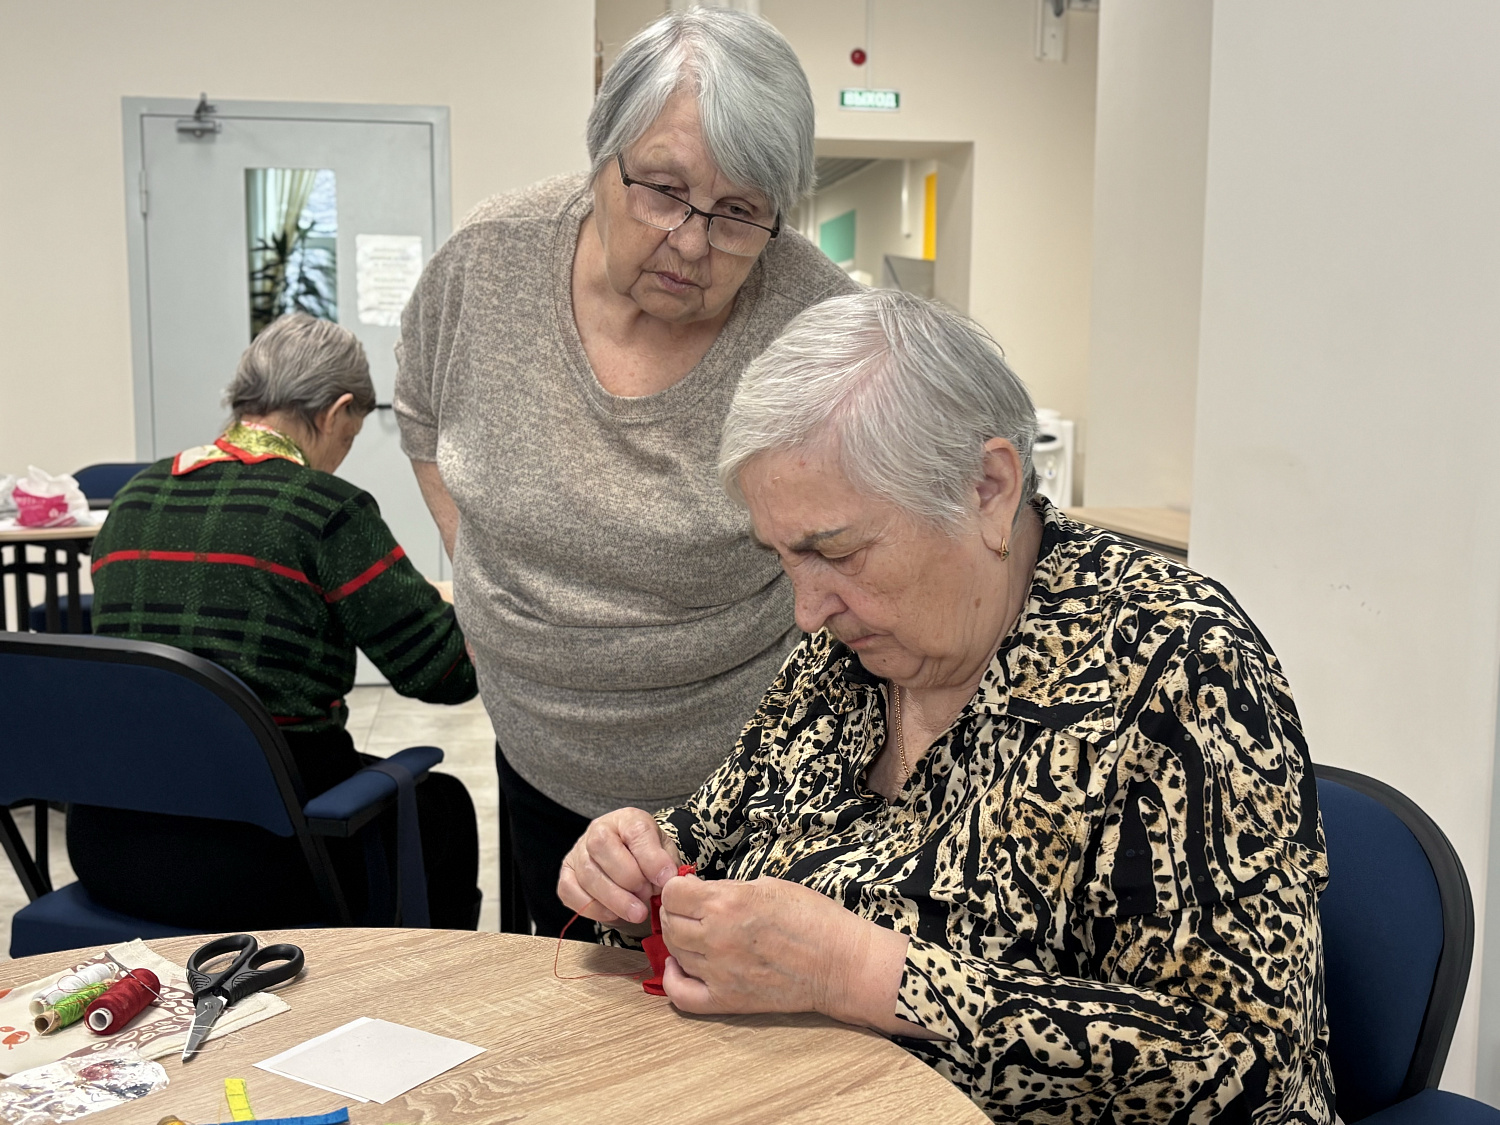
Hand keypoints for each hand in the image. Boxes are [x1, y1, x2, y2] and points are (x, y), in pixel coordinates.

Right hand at [557, 808, 681, 926]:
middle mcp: (597, 829)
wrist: (628, 862)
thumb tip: (664, 878)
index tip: (664, 879)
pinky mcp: (566, 874)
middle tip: (647, 895)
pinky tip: (614, 914)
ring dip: (614, 900)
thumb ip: (665, 862)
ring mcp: (578, 852)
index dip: (650, 858)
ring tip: (636, 913)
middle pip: (601, 847)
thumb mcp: (664, 851)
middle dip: (629, 879)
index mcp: (627, 819)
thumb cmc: (647, 855)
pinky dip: (593, 908)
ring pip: (587, 874)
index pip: (634, 831)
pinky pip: (570, 891)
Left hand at [659, 874, 895, 1024]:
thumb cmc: (813, 919)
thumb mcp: (770, 886)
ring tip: (694, 933)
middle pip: (669, 923)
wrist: (840, 963)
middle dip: (676, 911)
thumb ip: (730, 888)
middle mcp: (717, 938)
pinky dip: (674, 980)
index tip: (688, 888)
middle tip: (691, 909)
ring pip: (674, 953)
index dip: (677, 887)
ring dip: (678, 940)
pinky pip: (682, 995)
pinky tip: (681, 965)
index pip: (673, 893)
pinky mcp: (727, 1000)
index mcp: (728, 903)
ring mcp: (719, 972)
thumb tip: (703, 890)